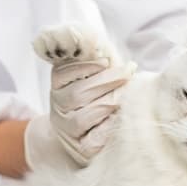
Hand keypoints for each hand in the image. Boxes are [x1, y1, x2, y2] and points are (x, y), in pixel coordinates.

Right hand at [27, 25, 134, 167]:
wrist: (91, 130)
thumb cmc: (100, 90)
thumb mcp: (96, 67)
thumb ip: (92, 49)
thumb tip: (86, 36)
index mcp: (58, 83)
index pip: (65, 72)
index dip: (89, 65)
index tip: (107, 61)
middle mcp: (58, 106)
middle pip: (79, 93)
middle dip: (108, 81)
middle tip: (128, 74)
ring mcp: (67, 129)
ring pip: (86, 115)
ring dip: (112, 102)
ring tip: (128, 94)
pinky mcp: (81, 149)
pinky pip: (94, 138)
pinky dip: (110, 126)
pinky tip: (120, 117)